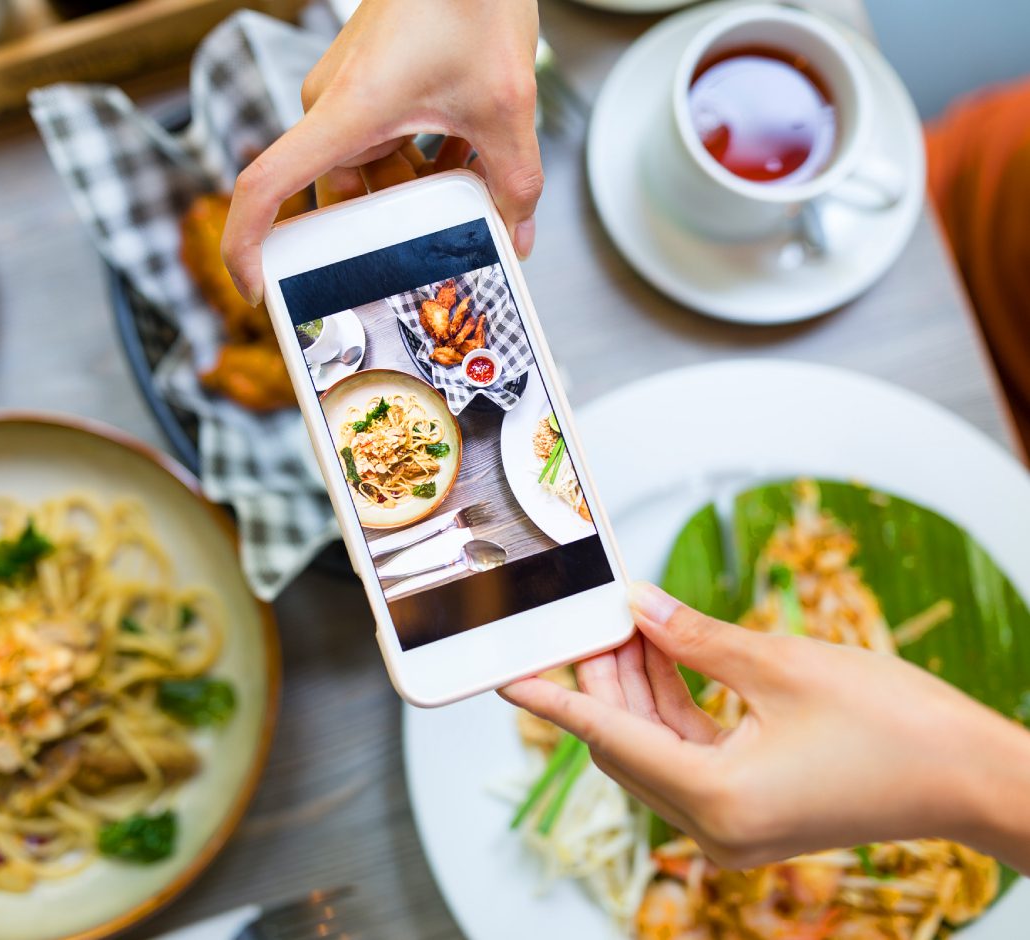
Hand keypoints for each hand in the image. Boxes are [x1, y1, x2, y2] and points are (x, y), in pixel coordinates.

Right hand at [221, 0, 542, 304]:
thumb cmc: (468, 0)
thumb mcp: (506, 107)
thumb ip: (514, 182)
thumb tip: (518, 235)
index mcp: (344, 113)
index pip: (264, 188)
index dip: (245, 246)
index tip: (259, 287)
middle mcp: (331, 103)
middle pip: (341, 192)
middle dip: (389, 222)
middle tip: (432, 245)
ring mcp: (348, 91)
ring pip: (372, 168)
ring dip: (417, 186)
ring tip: (469, 190)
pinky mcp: (369, 80)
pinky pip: (385, 139)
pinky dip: (423, 155)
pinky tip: (469, 154)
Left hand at [501, 582, 1029, 873]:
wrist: (975, 775)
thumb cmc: (897, 726)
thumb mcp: (781, 666)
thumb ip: (694, 638)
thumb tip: (635, 608)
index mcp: (717, 800)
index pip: (607, 739)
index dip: (552, 700)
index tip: (507, 675)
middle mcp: (717, 827)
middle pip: (627, 743)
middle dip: (603, 677)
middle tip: (586, 616)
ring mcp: (734, 824)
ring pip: (655, 746)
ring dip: (638, 686)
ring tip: (625, 621)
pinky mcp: (752, 810)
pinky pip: (690, 754)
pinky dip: (673, 705)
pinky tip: (661, 651)